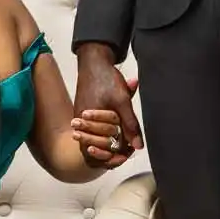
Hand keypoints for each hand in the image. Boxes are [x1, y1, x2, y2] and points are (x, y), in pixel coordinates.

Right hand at [73, 45, 142, 164]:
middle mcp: (82, 122)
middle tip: (125, 155)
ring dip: (105, 147)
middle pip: (94, 148)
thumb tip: (138, 146)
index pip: (100, 148)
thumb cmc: (107, 80)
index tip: (127, 155)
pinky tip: (113, 138)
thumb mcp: (123, 101)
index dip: (115, 156)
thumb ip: (130, 125)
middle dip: (110, 155)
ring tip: (120, 151)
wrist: (94, 63)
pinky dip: (101, 138)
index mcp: (90, 121)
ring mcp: (81, 119)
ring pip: (91, 142)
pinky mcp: (83, 114)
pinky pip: (90, 133)